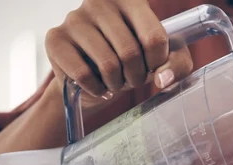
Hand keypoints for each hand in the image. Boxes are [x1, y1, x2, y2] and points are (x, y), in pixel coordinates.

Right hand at [44, 0, 193, 108]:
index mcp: (130, 1)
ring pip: (108, 64)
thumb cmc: (132, 62)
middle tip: (133, 80)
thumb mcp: (162, 61)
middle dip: (137, 77)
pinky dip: (97, 88)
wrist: (94, 78)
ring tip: (116, 82)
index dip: (159, 62)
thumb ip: (176, 64)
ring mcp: (74, 18)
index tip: (152, 66)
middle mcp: (99, 2)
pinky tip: (98, 85)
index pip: (155, 37)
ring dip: (117, 84)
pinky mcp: (55, 38)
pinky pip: (84, 74)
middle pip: (131, 53)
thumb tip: (163, 78)